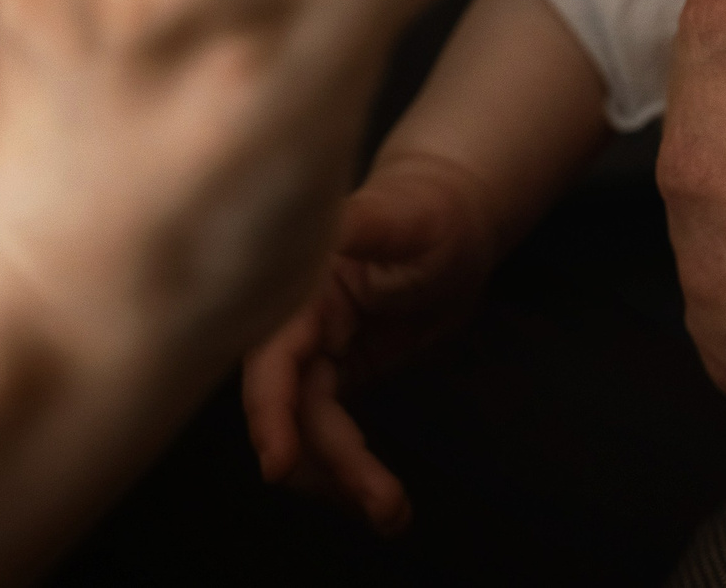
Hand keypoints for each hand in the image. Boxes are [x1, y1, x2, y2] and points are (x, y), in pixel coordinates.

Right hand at [243, 153, 501, 532]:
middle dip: (325, 463)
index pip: (270, 359)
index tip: (279, 462)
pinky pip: (330, 432)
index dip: (270, 412)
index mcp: (296, 289)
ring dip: (341, 478)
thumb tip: (321, 224)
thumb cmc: (428, 211)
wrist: (455, 221)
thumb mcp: (400, 217)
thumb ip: (359, 226)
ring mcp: (314, 356)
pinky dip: (349, 467)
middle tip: (381, 504)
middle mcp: (294, 327)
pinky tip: (380, 499)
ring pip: (310, 431)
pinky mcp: (338, 375)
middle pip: (292, 410)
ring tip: (392, 513)